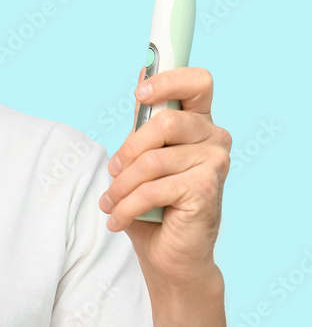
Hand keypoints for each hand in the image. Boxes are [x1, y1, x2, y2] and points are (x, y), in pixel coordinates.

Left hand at [98, 67, 229, 285]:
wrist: (169, 254)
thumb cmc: (153, 201)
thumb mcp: (142, 156)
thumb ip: (145, 121)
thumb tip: (143, 73)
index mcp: (199, 121)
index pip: (198, 82)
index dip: (169, 81)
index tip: (141, 93)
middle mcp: (214, 137)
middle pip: (167, 121)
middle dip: (130, 149)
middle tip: (114, 172)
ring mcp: (216, 162)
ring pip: (153, 160)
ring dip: (122, 185)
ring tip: (110, 202)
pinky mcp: (207, 188)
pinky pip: (154, 188)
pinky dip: (127, 205)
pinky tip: (117, 218)